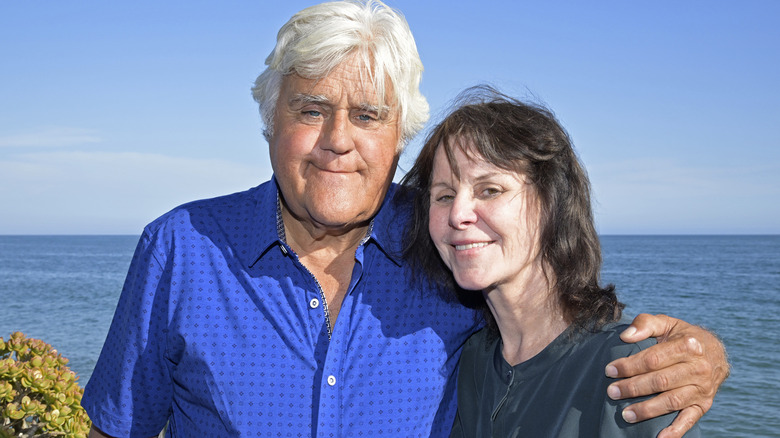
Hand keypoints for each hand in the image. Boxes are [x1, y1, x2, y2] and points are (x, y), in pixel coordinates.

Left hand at [604, 313, 728, 437]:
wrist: (715, 352)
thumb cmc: (682, 336)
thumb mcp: (667, 323)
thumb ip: (645, 324)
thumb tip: (625, 336)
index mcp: (688, 345)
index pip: (653, 359)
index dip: (630, 365)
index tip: (610, 370)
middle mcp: (698, 368)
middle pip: (660, 381)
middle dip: (633, 388)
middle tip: (612, 392)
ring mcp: (702, 389)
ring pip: (672, 401)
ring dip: (647, 410)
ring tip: (625, 414)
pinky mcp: (704, 405)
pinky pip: (689, 420)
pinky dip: (675, 431)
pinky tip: (659, 437)